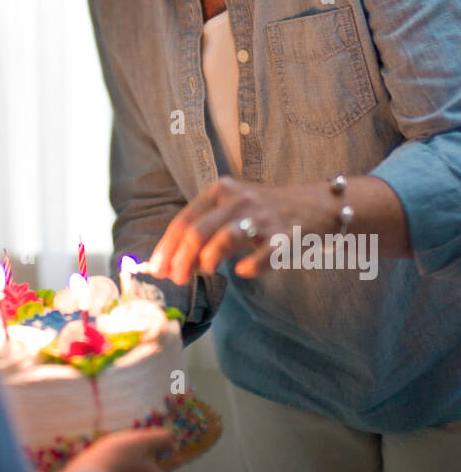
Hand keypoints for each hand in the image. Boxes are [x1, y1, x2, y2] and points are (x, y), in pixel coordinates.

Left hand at [146, 176, 333, 283]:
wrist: (315, 205)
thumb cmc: (265, 213)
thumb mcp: (231, 211)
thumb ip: (205, 232)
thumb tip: (175, 262)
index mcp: (220, 191)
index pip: (184, 220)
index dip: (167, 246)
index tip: (156, 268)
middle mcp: (238, 200)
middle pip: (198, 231)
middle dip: (181, 259)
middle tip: (175, 279)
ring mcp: (263, 217)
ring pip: (225, 237)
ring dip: (208, 260)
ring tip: (204, 273)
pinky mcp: (286, 236)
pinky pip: (264, 254)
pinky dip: (250, 266)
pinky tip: (242, 271)